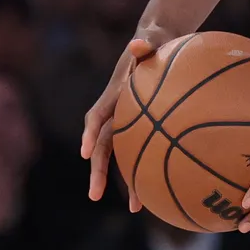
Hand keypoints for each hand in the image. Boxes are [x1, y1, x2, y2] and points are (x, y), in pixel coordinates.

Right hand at [82, 34, 167, 208]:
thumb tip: (138, 42)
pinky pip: (143, 151)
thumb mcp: (150, 42)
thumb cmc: (154, 44)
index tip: (86, 152)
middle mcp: (116, 112)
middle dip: (98, 171)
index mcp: (114, 95)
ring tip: (136, 207)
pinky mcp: (142, 126)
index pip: (96, 117)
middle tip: (95, 195)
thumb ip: (144, 45)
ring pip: (122, 156)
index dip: (90, 134)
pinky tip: (163, 189)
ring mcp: (128, 122)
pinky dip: (149, 168)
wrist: (157, 44)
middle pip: (102, 145)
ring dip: (125, 180)